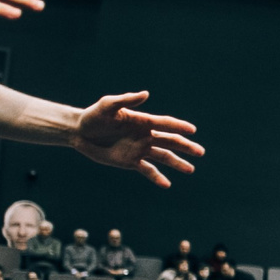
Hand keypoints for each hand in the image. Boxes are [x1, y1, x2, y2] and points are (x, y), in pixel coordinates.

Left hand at [72, 92, 202, 186]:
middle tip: (200, 152)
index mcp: (142, 122)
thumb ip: (126, 100)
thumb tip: (146, 94)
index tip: (192, 130)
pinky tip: (167, 184)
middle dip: (186, 147)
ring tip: (190, 170)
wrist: (79, 132)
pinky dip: (157, 177)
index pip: (164, 124)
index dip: (179, 126)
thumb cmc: (93, 116)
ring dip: (177, 163)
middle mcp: (145, 136)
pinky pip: (147, 170)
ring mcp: (139, 149)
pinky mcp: (130, 162)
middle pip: (170, 141)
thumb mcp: (107, 105)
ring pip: (163, 157)